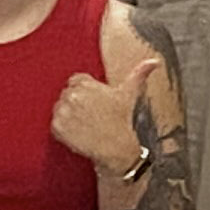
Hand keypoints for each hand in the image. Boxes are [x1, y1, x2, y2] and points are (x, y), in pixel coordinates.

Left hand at [51, 51, 161, 178]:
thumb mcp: (129, 94)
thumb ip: (138, 74)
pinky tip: (78, 133)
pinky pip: (54, 125)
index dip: (85, 93)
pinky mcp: (56, 127)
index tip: (94, 104)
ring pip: (59, 109)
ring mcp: (63, 111)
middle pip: (66, 95)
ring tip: (85, 124)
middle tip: (91, 116)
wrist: (116, 147)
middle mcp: (72, 95)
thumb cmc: (122, 120)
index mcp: (84, 83)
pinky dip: (63, 130)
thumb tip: (155, 61)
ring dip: (68, 116)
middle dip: (76, 104)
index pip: (75, 81)